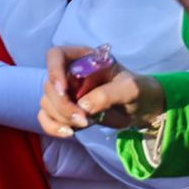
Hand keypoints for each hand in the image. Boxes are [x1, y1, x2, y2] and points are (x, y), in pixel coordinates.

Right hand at [38, 46, 164, 136]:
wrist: (141, 108)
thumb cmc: (137, 90)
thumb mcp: (129, 88)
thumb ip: (108, 94)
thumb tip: (83, 106)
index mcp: (84, 58)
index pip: (56, 56)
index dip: (54, 71)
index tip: (63, 90)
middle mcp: (70, 74)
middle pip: (50, 86)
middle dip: (63, 105)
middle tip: (83, 119)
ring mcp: (67, 93)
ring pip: (47, 104)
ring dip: (62, 117)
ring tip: (86, 124)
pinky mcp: (66, 112)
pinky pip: (47, 118)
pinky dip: (53, 127)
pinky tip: (69, 133)